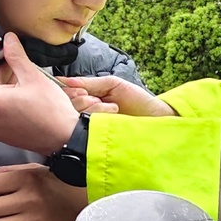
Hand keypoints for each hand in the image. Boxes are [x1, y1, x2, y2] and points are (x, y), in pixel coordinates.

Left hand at [0, 31, 107, 151]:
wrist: (65, 137)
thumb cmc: (51, 110)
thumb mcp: (32, 76)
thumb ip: (16, 56)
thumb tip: (8, 40)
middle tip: (14, 61)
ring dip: (3, 86)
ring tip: (21, 77)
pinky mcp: (1, 134)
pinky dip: (6, 100)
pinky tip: (21, 94)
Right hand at [61, 73, 176, 117]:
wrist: (156, 118)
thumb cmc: (137, 101)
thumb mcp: (112, 84)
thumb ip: (88, 82)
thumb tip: (64, 81)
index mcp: (86, 101)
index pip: (65, 95)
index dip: (71, 91)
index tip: (84, 91)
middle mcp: (85, 115)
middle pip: (68, 105)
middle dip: (86, 99)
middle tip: (101, 100)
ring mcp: (90, 128)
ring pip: (77, 115)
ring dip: (96, 108)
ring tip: (113, 109)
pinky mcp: (97, 140)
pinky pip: (87, 127)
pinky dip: (100, 116)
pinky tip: (112, 116)